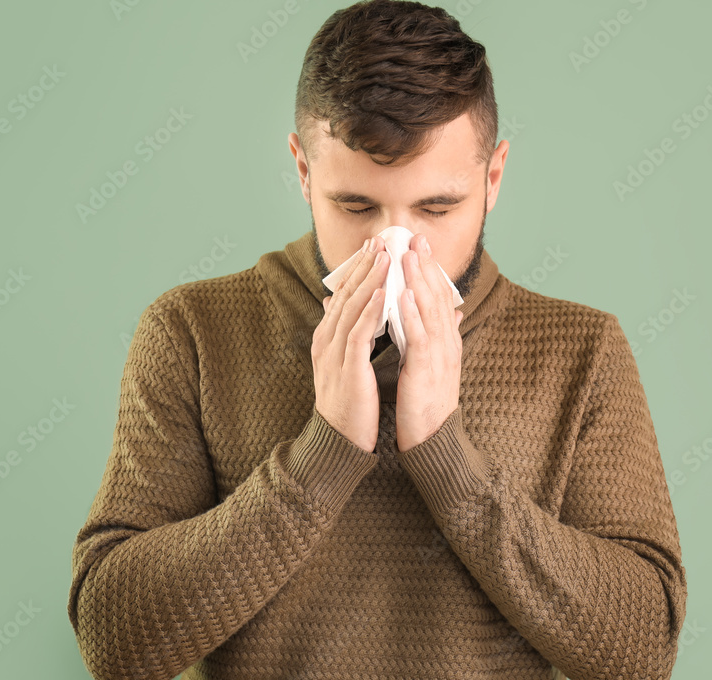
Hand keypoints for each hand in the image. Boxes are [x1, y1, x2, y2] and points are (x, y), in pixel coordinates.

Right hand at [312, 236, 389, 452]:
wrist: (339, 441)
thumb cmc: (350, 403)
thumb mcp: (345, 362)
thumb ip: (345, 332)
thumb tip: (336, 303)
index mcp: (327, 338)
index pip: (343, 295)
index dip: (358, 269)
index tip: (374, 246)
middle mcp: (326, 341)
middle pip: (345, 294)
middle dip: (364, 266)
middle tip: (379, 240)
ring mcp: (334, 354)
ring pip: (352, 308)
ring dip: (369, 281)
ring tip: (385, 257)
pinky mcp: (347, 369)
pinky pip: (358, 334)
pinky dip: (370, 311)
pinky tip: (382, 294)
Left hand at [395, 233, 464, 452]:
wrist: (431, 440)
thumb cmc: (427, 402)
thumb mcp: (433, 362)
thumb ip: (437, 335)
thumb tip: (450, 311)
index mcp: (444, 341)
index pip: (437, 297)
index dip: (428, 269)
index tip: (418, 244)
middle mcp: (446, 344)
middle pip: (436, 298)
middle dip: (425, 266)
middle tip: (415, 238)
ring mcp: (438, 357)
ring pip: (430, 312)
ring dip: (419, 282)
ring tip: (409, 257)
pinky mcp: (425, 372)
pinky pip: (420, 338)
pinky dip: (413, 315)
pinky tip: (404, 297)